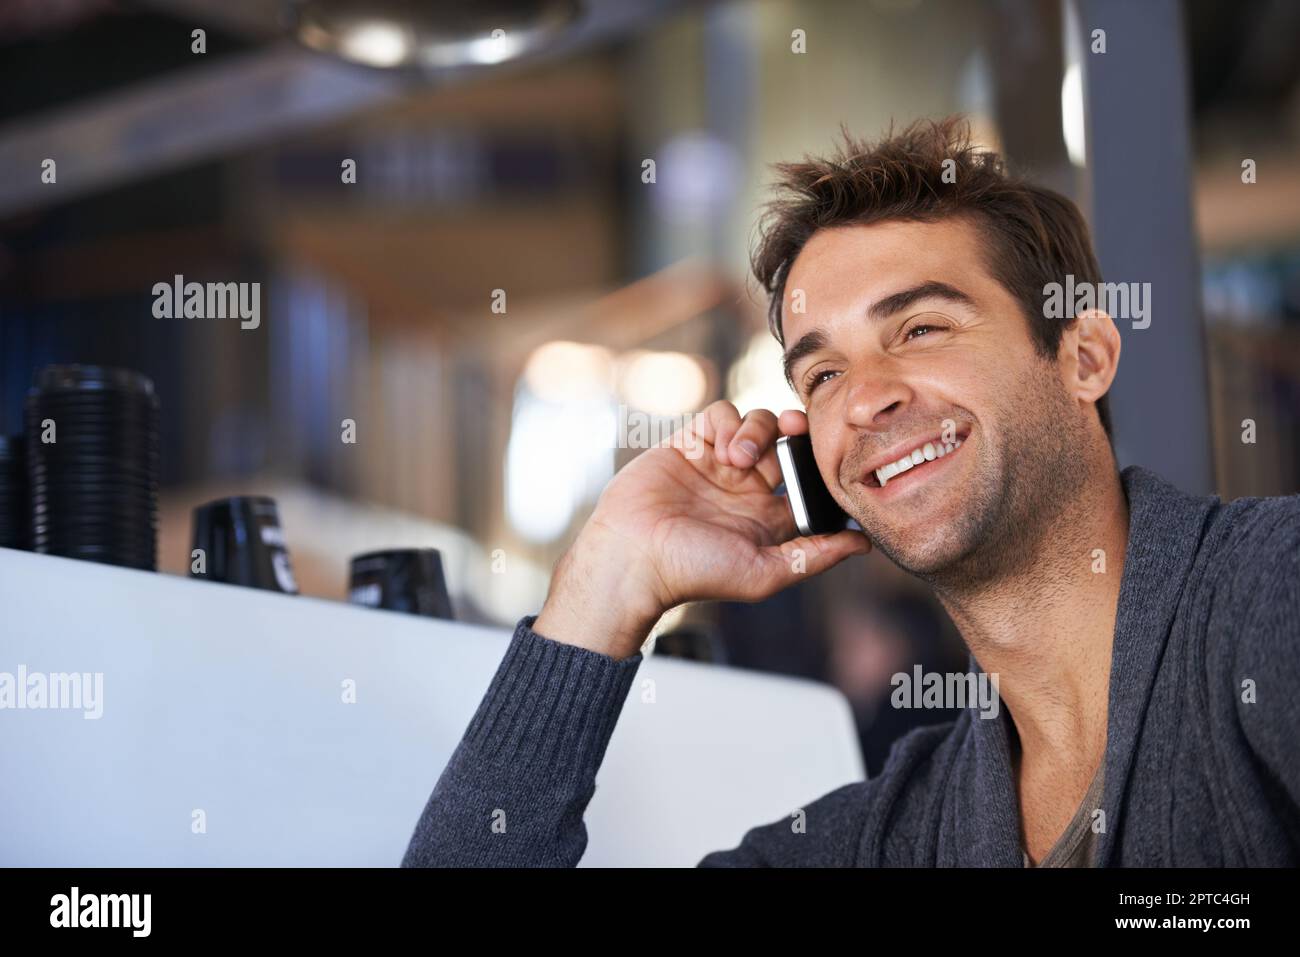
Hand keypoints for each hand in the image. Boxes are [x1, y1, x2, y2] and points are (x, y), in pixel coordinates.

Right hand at [534, 401, 869, 658]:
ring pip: (756, 422)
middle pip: (786, 441)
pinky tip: (723, 449)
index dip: (819, 462)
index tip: (826, 455)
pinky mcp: (688, 444)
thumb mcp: (765, 572)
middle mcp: (745, 487)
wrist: (633, 557)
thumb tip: (865, 545)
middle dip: (795, 431)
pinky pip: (720, 414)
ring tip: (740, 457)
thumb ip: (815, 556)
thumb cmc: (694, 573)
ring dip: (758, 430)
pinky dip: (729, 421)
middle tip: (797, 430)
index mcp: (767, 517)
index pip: (807, 478)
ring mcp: (716, 463)